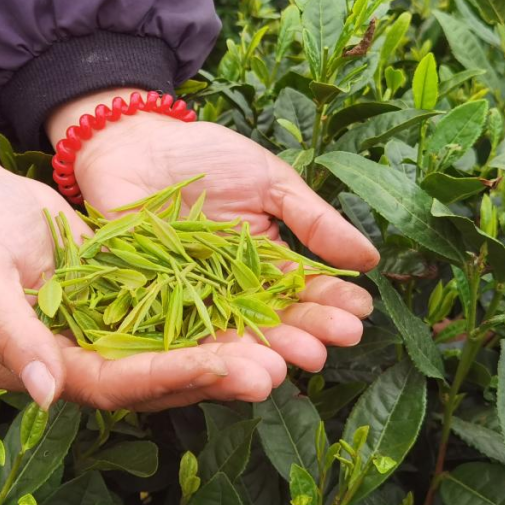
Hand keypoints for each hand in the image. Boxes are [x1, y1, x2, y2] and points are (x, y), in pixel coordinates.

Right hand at [0, 119, 285, 410]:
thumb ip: (10, 335)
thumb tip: (47, 396)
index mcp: (41, 368)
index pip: (111, 385)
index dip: (167, 379)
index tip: (222, 367)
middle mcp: (79, 363)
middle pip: (154, 381)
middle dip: (214, 376)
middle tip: (276, 371)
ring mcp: (105, 335)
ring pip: (174, 354)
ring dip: (227, 355)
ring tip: (286, 352)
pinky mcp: (126, 304)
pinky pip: (176, 319)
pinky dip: (216, 320)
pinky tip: (262, 314)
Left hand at [48, 89, 379, 371]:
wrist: (134, 142)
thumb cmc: (206, 156)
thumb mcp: (270, 181)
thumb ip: (313, 220)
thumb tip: (370, 259)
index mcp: (266, 264)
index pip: (304, 293)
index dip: (330, 306)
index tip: (358, 318)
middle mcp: (233, 290)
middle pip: (272, 321)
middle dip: (304, 335)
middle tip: (332, 346)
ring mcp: (193, 299)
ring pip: (231, 334)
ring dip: (262, 351)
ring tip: (292, 362)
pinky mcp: (150, 303)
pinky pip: (178, 330)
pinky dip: (204, 346)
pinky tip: (231, 359)